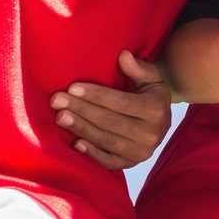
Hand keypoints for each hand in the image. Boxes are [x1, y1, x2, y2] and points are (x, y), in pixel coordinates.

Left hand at [51, 50, 173, 170]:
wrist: (162, 124)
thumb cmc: (151, 96)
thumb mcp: (152, 79)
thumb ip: (138, 68)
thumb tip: (123, 55)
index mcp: (156, 109)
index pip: (121, 103)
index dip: (96, 96)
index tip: (73, 88)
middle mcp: (151, 133)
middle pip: (110, 122)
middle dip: (82, 110)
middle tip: (57, 100)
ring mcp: (140, 151)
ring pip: (106, 140)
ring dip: (81, 128)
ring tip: (60, 117)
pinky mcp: (130, 164)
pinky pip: (108, 161)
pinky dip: (91, 153)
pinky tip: (75, 143)